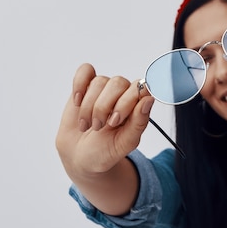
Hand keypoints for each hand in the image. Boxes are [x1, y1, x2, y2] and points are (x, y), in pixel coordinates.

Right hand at [55, 63, 154, 177]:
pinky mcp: (86, 85)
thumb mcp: (124, 143)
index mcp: (138, 106)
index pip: (140, 89)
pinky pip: (85, 71)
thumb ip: (139, 122)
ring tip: (87, 125)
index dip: (126, 102)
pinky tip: (77, 102)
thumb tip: (149, 99)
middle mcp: (124, 93)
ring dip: (89, 106)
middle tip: (99, 126)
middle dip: (104, 107)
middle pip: (118, 83)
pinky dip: (79, 85)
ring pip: (99, 82)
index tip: (115, 121)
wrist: (81, 156)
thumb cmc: (106, 151)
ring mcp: (105, 88)